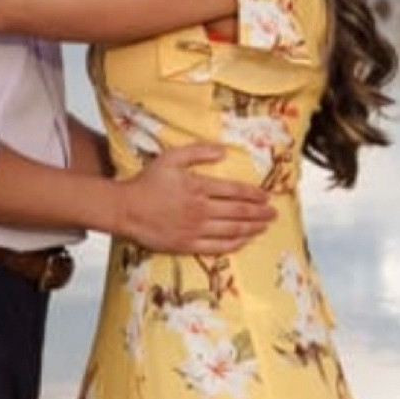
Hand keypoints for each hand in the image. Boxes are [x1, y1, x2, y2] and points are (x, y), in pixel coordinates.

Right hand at [118, 144, 273, 254]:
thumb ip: (198, 152)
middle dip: (259, 212)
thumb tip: (223, 151)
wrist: (125, 209)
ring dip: (252, 228)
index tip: (266, 196)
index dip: (254, 194)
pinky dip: (234, 244)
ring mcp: (195, 229)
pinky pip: (217, 247)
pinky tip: (244, 240)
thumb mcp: (171, 158)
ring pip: (232, 230)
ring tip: (265, 226)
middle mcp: (200, 209)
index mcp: (198, 187)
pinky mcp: (187, 245)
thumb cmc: (147, 182)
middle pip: (238, 211)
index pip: (234, 191)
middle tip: (273, 213)